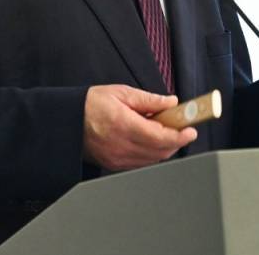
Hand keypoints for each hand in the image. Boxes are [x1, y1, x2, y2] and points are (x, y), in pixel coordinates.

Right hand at [82, 85, 197, 171]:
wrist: (67, 121)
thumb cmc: (90, 104)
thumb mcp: (121, 93)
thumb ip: (148, 99)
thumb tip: (171, 102)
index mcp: (124, 124)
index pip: (161, 136)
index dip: (180, 135)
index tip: (191, 130)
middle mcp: (122, 145)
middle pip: (160, 151)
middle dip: (176, 141)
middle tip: (182, 128)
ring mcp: (118, 158)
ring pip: (153, 159)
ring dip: (164, 148)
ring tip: (164, 131)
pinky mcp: (114, 164)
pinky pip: (141, 163)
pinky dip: (151, 154)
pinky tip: (150, 140)